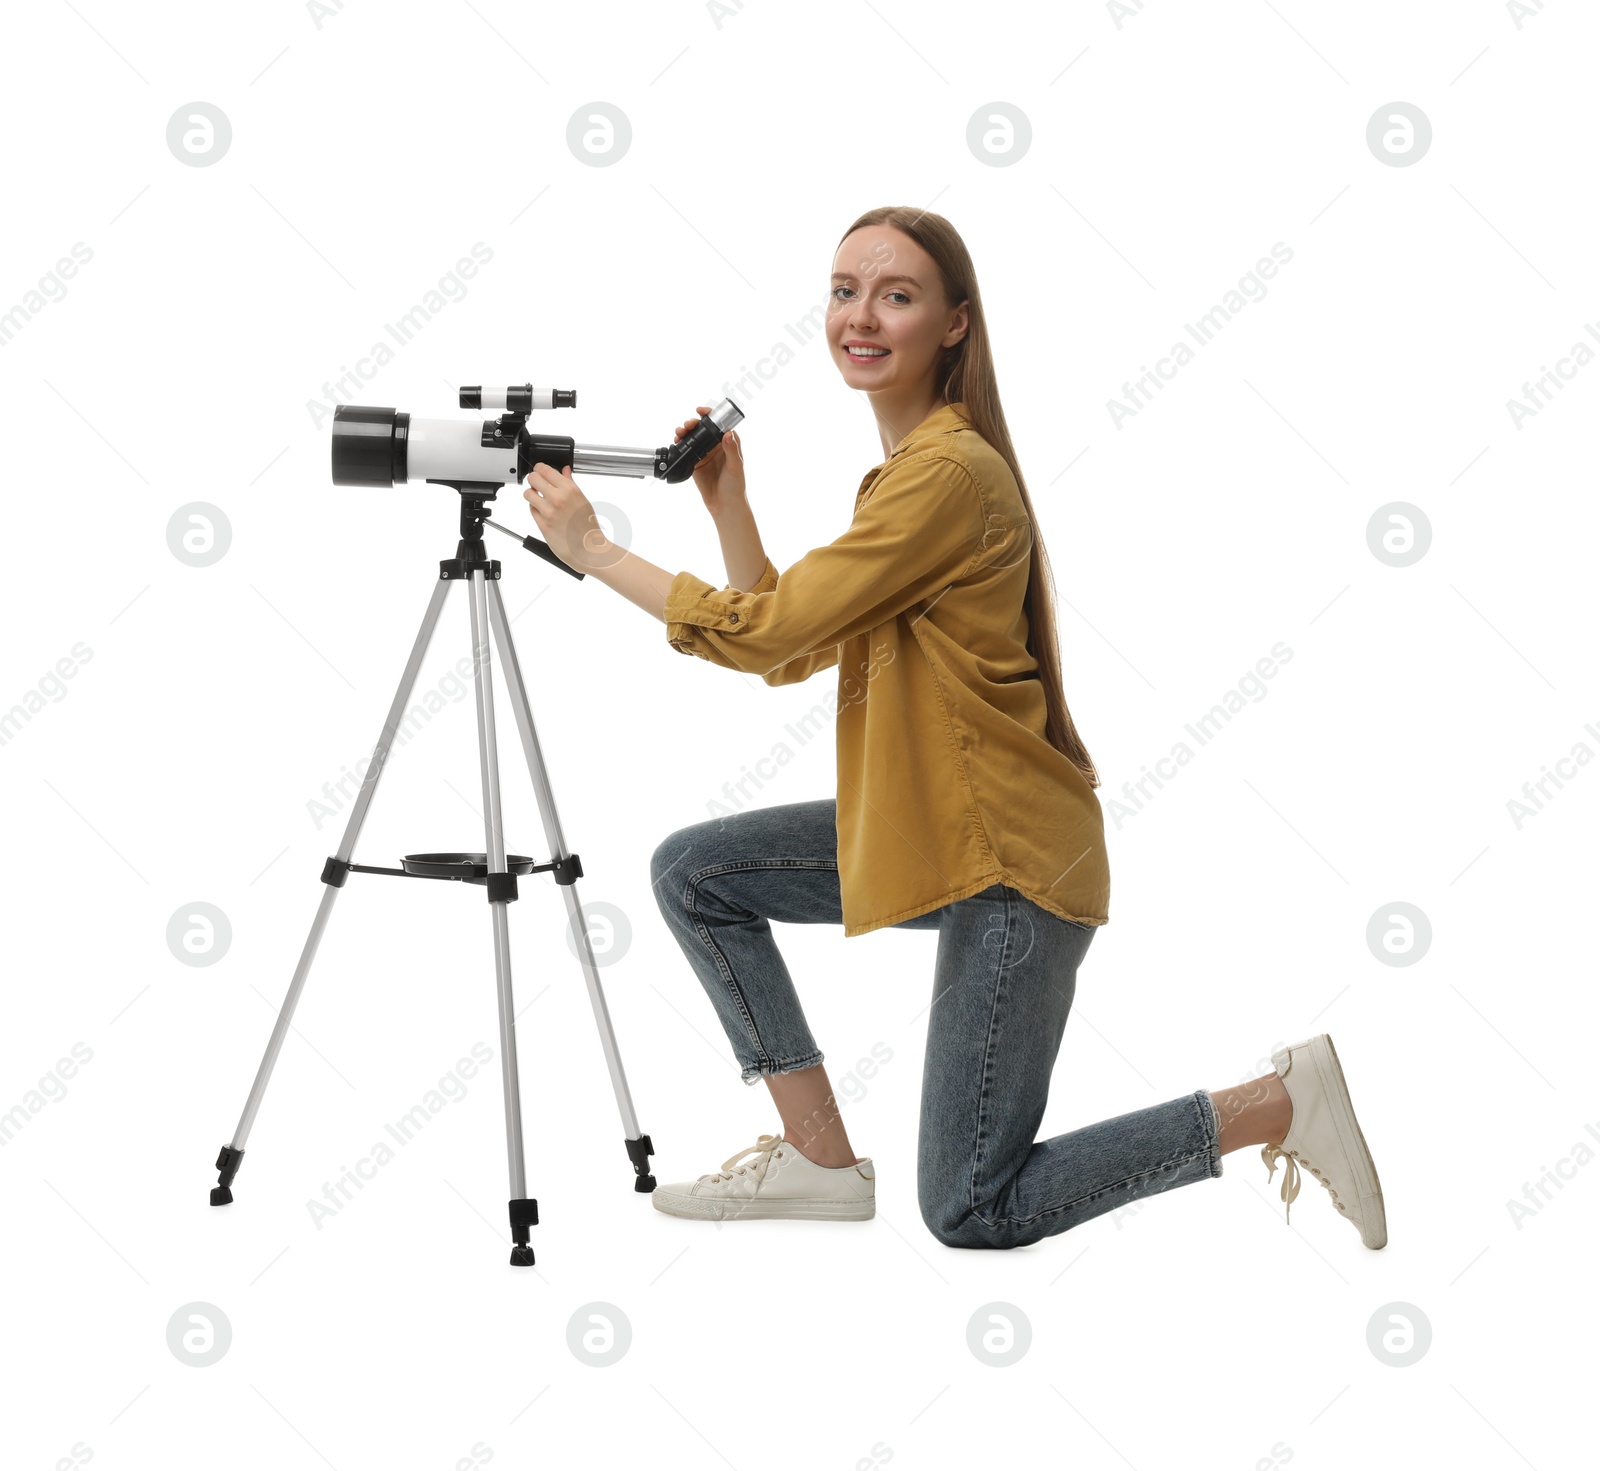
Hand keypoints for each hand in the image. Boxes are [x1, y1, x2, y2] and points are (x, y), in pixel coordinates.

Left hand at [523, 463, 619, 570]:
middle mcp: (558, 498)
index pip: (544, 469)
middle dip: (533, 480)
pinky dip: (535, 510)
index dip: (539, 469)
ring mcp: (549, 512)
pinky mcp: (542, 525)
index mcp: (569, 489)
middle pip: (532, 478)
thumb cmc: (588, 526)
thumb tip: (564, 470)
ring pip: (528, 494)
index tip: (540, 472)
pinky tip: (544, 512)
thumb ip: (570, 483)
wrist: (589, 548)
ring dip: (532, 495)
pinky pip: (531, 510)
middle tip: (537, 485)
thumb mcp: (582, 500)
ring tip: (539, 499)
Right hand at [676, 404, 745, 518]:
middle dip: (694, 424)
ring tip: (680, 432)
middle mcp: (716, 447)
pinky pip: (686, 451)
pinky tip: (677, 442)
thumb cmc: (735, 486)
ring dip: (685, 433)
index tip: (701, 411)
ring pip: (693, 439)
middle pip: (703, 430)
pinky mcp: (695, 464)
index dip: (710, 415)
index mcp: (728, 444)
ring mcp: (705, 455)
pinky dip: (680, 445)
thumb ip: (732, 450)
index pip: (719, 425)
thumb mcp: (736, 467)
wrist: (724, 505)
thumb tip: (728, 434)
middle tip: (688, 425)